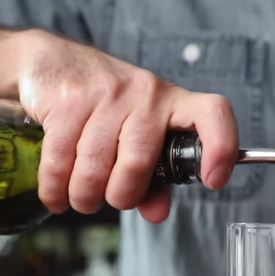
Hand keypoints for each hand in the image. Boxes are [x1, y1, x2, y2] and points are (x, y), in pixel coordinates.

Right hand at [15, 30, 238, 222]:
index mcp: (174, 103)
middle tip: (110, 199)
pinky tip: (56, 194)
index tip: (213, 180)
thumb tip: (156, 213)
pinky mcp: (68, 100)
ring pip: (95, 169)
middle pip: (138, 164)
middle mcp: (146, 94)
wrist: (53, 62)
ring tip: (81, 197)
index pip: (213, 114)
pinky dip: (55, 190)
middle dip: (119, 197)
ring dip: (83, 197)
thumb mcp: (138, 135)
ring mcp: (107, 94)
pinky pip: (60, 162)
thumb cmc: (106, 107)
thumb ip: (154, 179)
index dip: (221, 148)